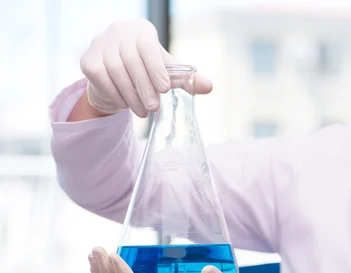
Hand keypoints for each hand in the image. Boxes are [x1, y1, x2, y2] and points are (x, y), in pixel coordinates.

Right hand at [80, 19, 212, 116]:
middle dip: (144, 87)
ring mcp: (100, 43)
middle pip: (130, 60)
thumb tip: (209, 86)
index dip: (156, 68)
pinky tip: (126, 105)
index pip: (148, 46)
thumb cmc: (147, 71)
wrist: (117, 78)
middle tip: (154, 108)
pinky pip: (100, 77)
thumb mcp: (167, 73)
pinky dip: (115, 94)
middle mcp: (119, 31)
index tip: (165, 89)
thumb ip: (187, 78)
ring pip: (114, 70)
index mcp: (142, 30)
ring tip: (143, 112)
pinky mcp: (87, 59)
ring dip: (130, 94)